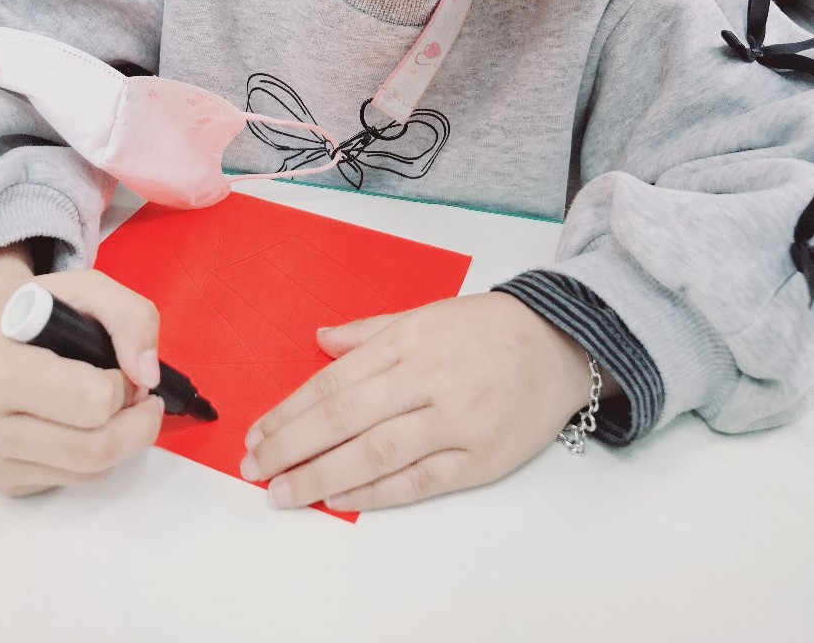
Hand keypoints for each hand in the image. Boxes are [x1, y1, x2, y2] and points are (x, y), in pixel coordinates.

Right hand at [0, 247, 163, 495]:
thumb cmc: (39, 311)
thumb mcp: (85, 287)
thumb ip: (130, 316)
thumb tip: (148, 376)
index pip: (90, 401)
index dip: (121, 384)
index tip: (120, 366)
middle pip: (94, 447)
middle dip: (135, 421)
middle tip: (137, 395)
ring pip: (91, 470)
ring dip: (124, 439)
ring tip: (116, 407)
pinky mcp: (2, 483)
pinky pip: (78, 481)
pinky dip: (100, 456)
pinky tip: (86, 425)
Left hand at [240, 292, 608, 511]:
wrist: (558, 345)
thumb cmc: (486, 329)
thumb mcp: (424, 314)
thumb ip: (368, 331)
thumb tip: (320, 340)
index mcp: (406, 342)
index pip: (333, 382)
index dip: (289, 412)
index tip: (257, 434)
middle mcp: (424, 380)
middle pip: (344, 418)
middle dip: (292, 445)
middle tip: (255, 468)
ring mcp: (453, 422)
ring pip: (375, 453)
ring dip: (322, 476)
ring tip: (285, 493)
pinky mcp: (479, 459)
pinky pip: (418, 481)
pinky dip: (375, 492)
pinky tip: (340, 498)